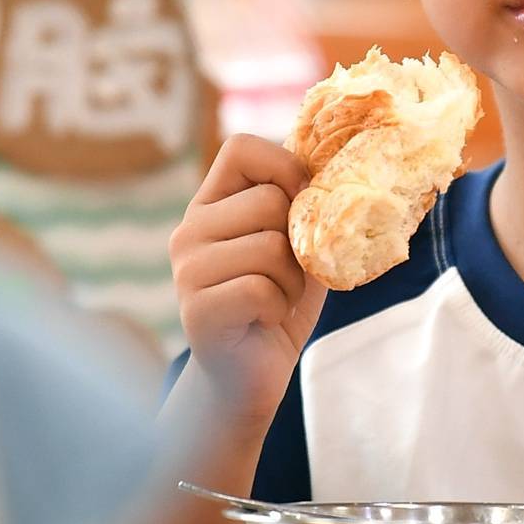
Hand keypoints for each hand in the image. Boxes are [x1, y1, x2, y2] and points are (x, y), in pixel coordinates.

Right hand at [171, 134, 328, 424]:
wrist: (250, 376)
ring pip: (271, 248)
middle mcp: (189, 230)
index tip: (303, 205)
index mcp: (210, 204)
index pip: (241, 148)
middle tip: (283, 277)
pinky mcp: (197, 309)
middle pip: (269, 201)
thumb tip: (336, 165)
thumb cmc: (277, 304)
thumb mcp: (297, 244)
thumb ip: (305, 206)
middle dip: (297, 245)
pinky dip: (279, 309)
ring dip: (291, 282)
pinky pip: (262, 289)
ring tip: (273, 301)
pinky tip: (262, 321)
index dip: (285, 168)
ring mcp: (187, 270)